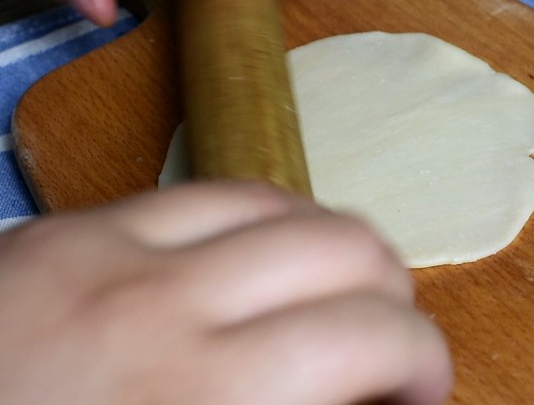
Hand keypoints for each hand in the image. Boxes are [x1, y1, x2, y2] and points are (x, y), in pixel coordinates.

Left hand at [0, 181, 451, 403]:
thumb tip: (373, 401)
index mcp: (207, 399)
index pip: (380, 338)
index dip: (429, 364)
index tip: (421, 393)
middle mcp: (166, 305)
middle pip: (350, 249)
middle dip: (393, 300)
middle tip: (383, 347)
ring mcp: (107, 250)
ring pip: (284, 203)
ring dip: (330, 251)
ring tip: (328, 295)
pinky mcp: (63, 229)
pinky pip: (201, 192)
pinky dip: (257, 224)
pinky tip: (253, 262)